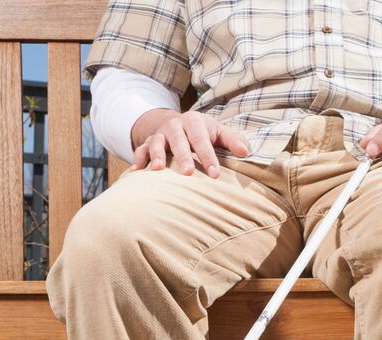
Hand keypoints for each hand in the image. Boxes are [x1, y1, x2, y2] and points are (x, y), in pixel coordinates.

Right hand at [128, 109, 249, 177]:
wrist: (178, 124)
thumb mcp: (219, 133)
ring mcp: (159, 135)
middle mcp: (175, 126)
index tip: (215, 174)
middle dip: (182, 156)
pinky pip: (140, 150)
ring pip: (156, 143)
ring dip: (156, 156)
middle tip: (187, 173)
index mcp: (194, 122)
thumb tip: (245, 152)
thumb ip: (233, 141)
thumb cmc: (204, 133)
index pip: (202, 139)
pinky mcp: (147, 143)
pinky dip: (137, 160)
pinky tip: (135, 173)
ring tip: (157, 170)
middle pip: (178, 140)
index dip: (208, 156)